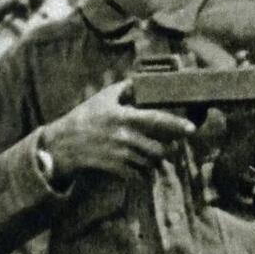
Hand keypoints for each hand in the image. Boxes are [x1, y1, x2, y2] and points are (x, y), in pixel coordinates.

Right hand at [40, 80, 194, 180]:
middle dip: (169, 147)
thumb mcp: (103, 97)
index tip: (192, 128)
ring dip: (156, 159)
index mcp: (123, 117)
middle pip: (159, 147)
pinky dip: (144, 170)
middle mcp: (124, 137)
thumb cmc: (85, 116)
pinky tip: (141, 163)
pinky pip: (139, 173)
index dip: (176, 125)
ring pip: (151, 161)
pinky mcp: (116, 168)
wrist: (63, 144)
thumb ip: (125, 88)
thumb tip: (143, 80)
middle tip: (171, 144)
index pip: (157, 120)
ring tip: (156, 153)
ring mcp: (120, 155)